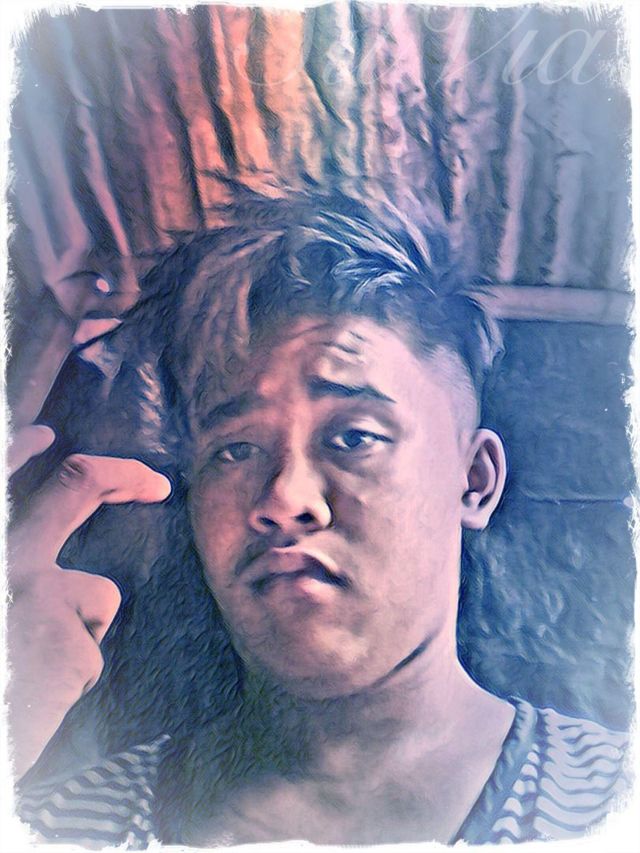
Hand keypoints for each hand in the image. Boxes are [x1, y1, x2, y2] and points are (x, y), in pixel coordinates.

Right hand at [6, 426, 170, 778]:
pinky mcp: (67, 635)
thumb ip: (17, 564)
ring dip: (81, 630)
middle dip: (123, 475)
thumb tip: (56, 557)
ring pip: (95, 593)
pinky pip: (92, 647)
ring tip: (40, 670)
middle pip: (74, 484)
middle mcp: (4, 556)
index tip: (48, 435)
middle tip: (157, 483)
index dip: (22, 450)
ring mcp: (33, 590)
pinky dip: (78, 669)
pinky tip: (47, 691)